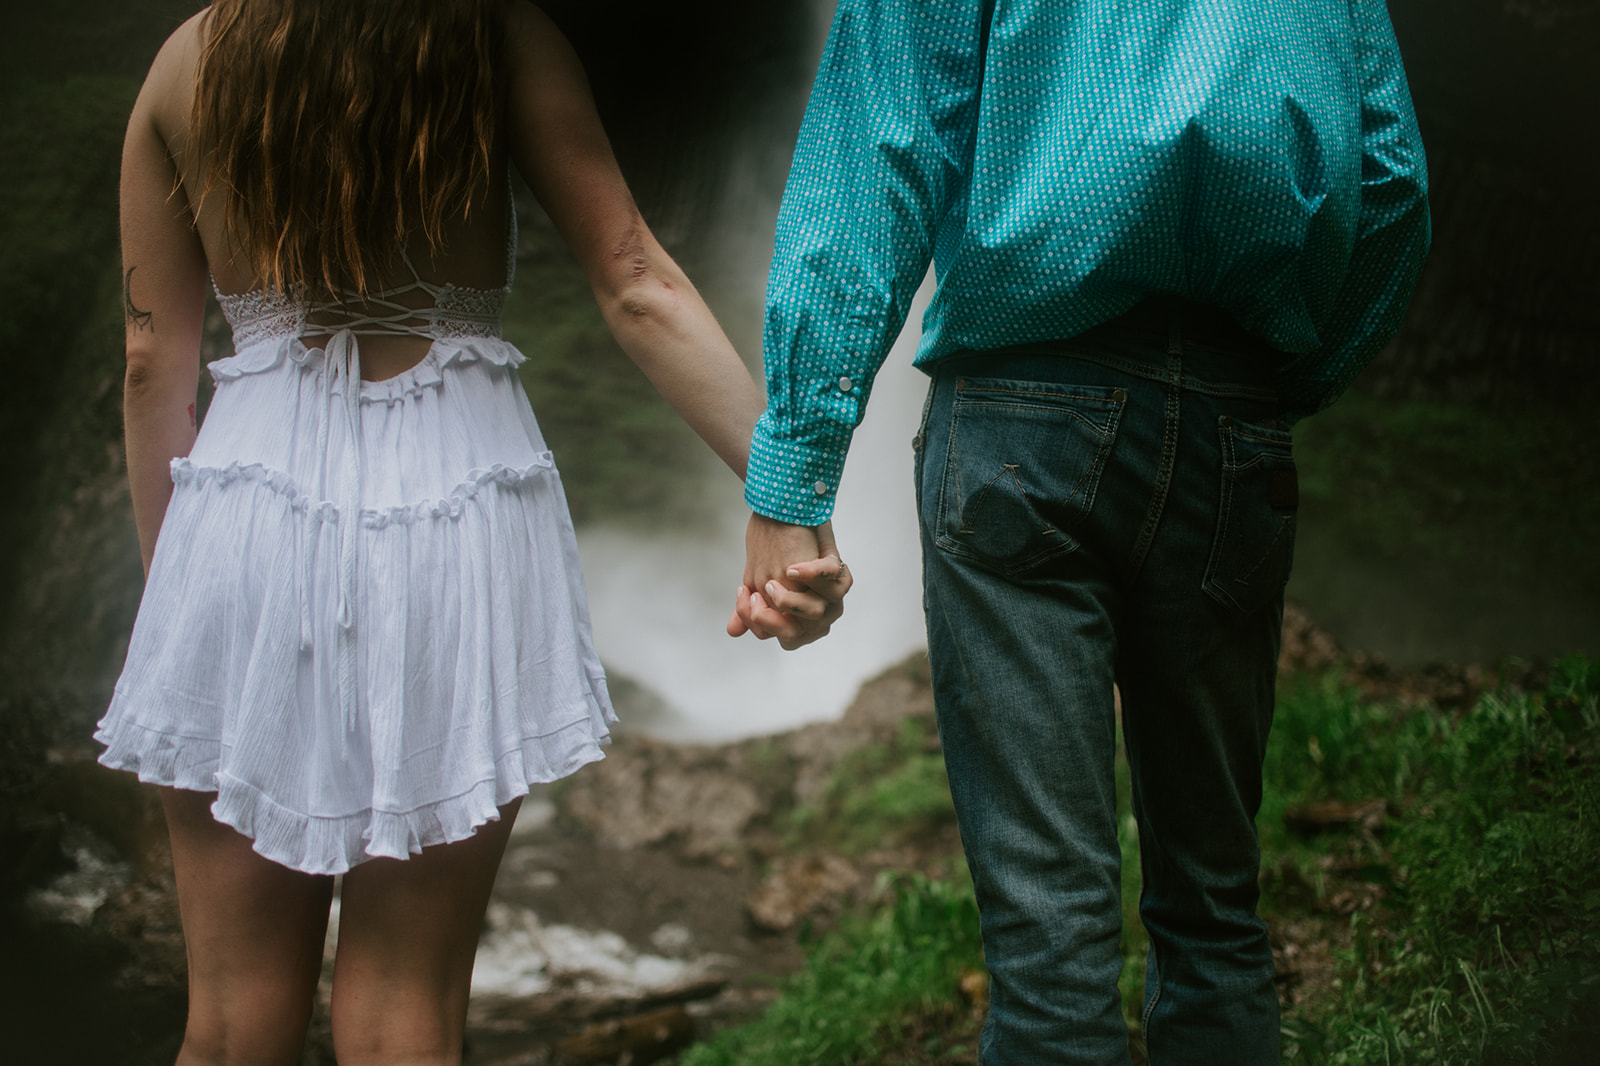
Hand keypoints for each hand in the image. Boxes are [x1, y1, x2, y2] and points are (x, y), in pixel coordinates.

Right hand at [726, 513, 852, 649]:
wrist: (786, 508)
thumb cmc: (775, 545)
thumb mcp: (757, 578)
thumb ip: (750, 607)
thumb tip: (733, 632)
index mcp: (799, 614)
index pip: (786, 639)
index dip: (760, 624)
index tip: (745, 593)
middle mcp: (815, 605)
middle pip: (798, 635)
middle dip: (770, 619)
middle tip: (755, 594)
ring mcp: (825, 588)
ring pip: (816, 613)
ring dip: (788, 600)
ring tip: (770, 579)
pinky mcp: (833, 564)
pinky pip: (831, 580)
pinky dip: (811, 574)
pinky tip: (793, 566)